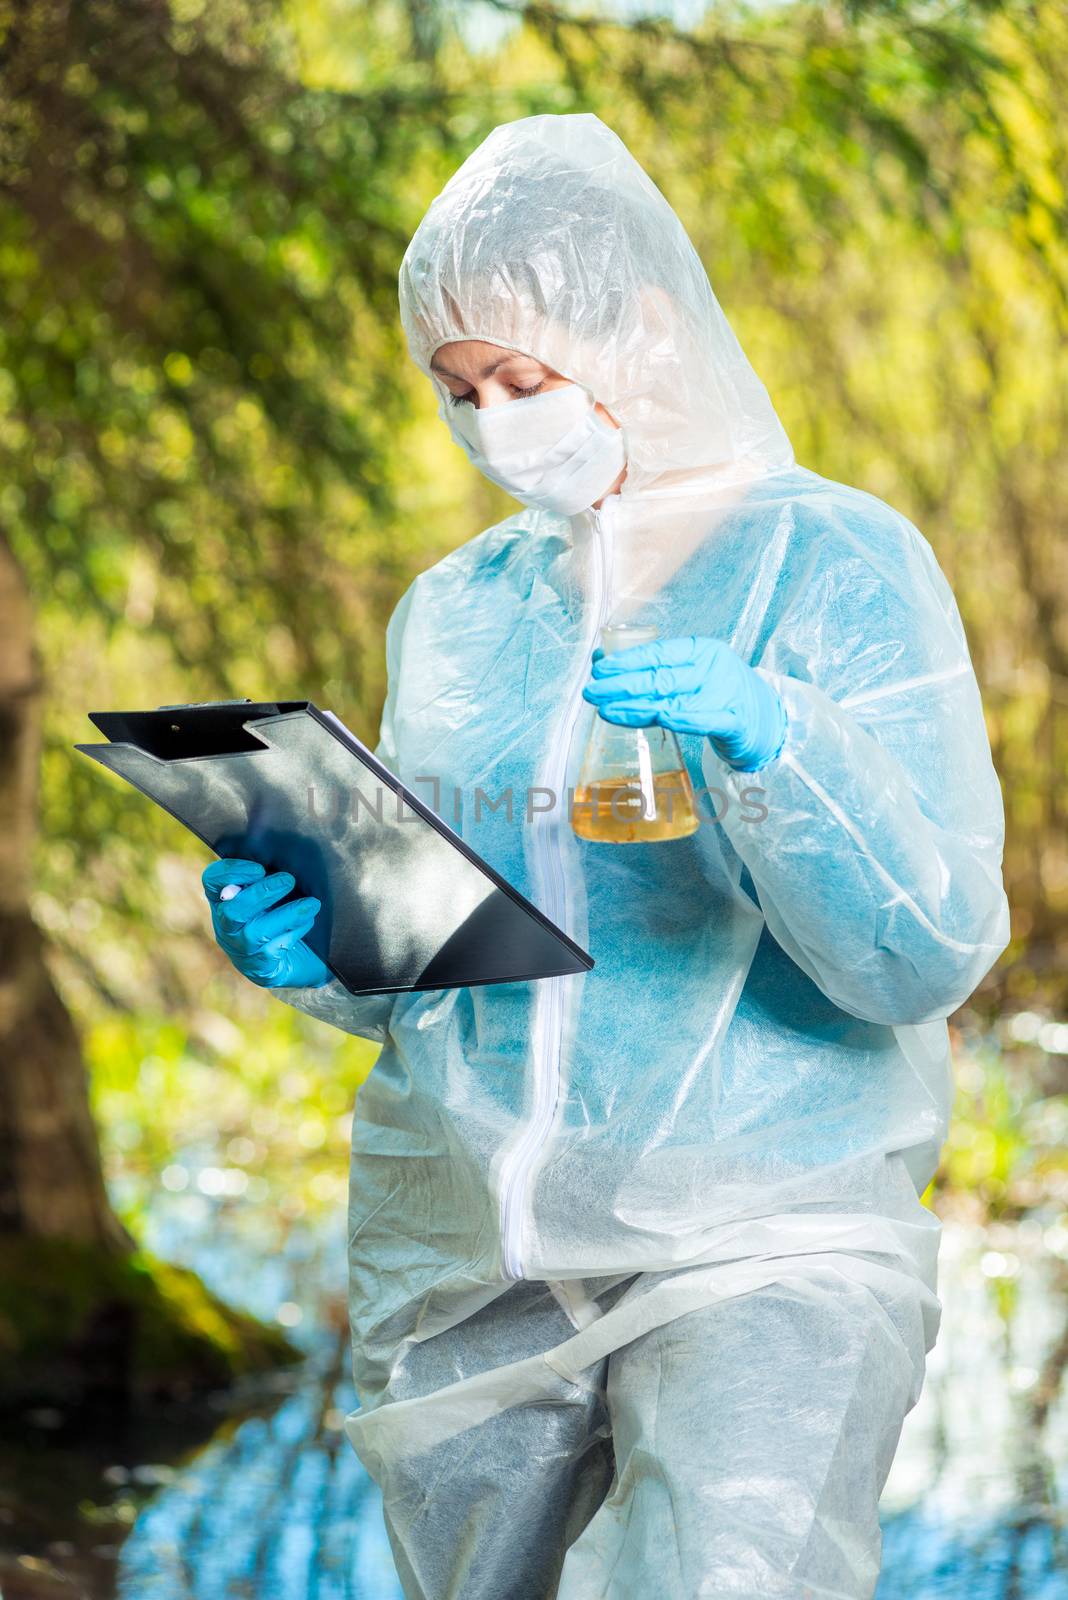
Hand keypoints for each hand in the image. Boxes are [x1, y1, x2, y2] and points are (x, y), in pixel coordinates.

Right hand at [202, 858, 331, 987]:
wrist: (297, 959)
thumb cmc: (282, 916)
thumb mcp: (272, 893)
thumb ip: (267, 874)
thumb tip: (275, 844)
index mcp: (224, 901)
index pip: (212, 881)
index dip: (231, 872)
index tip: (260, 868)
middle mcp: (227, 927)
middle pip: (231, 911)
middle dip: (261, 894)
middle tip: (289, 880)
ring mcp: (242, 950)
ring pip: (254, 933)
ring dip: (286, 915)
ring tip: (312, 904)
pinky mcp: (262, 968)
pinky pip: (275, 949)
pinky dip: (294, 932)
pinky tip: (309, 921)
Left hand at [582, 634, 786, 772]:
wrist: (763, 717)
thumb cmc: (717, 691)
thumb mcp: (691, 672)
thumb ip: (656, 670)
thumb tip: (603, 663)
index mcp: (701, 650)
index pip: (658, 653)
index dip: (627, 661)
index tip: (599, 668)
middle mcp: (713, 668)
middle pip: (661, 677)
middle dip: (622, 685)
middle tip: (591, 691)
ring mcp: (724, 694)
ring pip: (674, 700)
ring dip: (637, 707)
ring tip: (605, 710)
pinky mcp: (734, 721)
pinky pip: (704, 720)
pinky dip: (683, 720)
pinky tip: (661, 720)